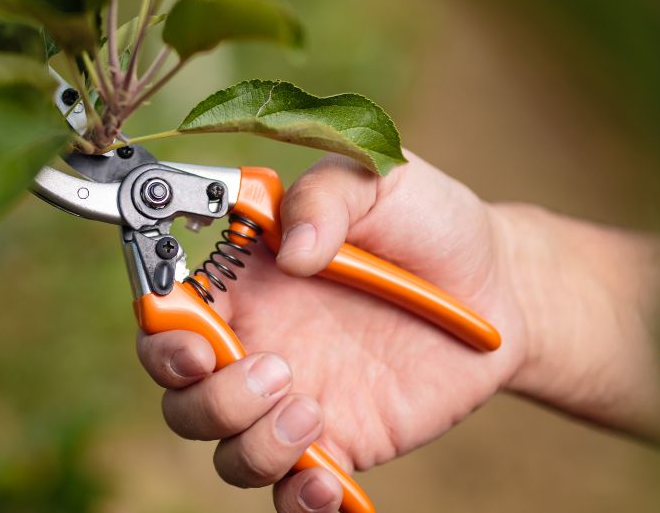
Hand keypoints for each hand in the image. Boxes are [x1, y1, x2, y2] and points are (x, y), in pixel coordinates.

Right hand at [136, 152, 530, 511]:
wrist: (499, 287)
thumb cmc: (428, 223)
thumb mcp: (379, 179)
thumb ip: (327, 197)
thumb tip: (292, 249)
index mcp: (244, 281)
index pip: (167, 314)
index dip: (161, 334)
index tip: (192, 338)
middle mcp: (256, 344)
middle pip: (181, 397)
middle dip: (208, 398)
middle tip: (274, 370)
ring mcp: (293, 400)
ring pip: (227, 453)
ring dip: (253, 443)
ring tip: (314, 409)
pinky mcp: (339, 445)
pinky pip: (293, 495)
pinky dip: (298, 502)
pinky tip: (330, 482)